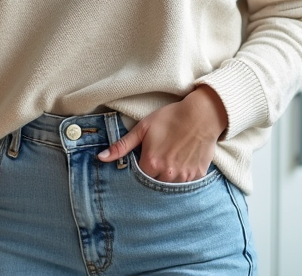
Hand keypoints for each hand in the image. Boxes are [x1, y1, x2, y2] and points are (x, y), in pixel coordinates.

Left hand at [97, 86, 227, 181]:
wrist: (201, 115)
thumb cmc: (170, 118)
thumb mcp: (142, 128)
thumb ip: (121, 146)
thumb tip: (100, 158)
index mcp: (152, 163)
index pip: (138, 177)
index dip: (139, 168)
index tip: (142, 160)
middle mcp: (168, 174)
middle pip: (154, 183)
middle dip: (152, 173)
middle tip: (157, 160)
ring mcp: (184, 177)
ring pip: (170, 186)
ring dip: (166, 177)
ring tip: (169, 160)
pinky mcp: (198, 176)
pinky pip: (185, 184)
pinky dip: (181, 177)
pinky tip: (181, 162)